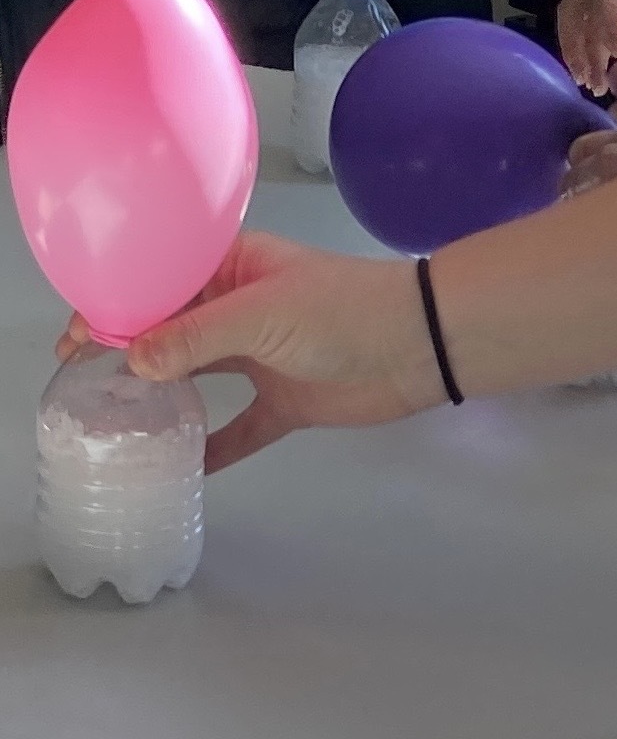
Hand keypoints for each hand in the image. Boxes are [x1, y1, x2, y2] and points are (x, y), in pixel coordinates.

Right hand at [61, 232, 444, 472]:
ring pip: (195, 378)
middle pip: (170, 330)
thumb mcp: (260, 314)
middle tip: (74, 385)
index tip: (74, 341)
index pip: (161, 283)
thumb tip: (130, 361)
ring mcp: (261, 357)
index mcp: (235, 269)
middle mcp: (240, 309)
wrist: (419, 344)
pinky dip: (208, 448)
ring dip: (156, 397)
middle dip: (123, 352)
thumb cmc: (342, 310)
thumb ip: (193, 338)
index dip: (116, 307)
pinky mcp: (284, 402)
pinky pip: (236, 430)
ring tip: (107, 423)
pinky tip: (175, 470)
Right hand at [557, 0, 616, 95]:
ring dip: (575, 47)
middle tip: (591, 82)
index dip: (606, 39)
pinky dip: (587, 40)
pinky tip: (597, 64)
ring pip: (573, 15)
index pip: (601, 7)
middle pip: (572, 11)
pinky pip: (587, 16)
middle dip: (577, 48)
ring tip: (589, 81)